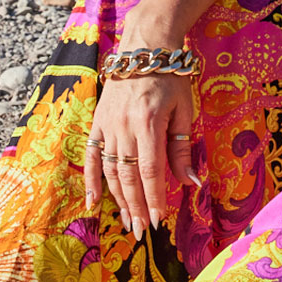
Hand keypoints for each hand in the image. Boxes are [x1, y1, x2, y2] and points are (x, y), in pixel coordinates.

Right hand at [84, 70, 199, 233]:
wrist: (144, 50)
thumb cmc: (170, 80)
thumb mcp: (184, 110)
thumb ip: (182, 148)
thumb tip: (190, 182)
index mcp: (148, 123)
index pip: (151, 170)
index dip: (154, 198)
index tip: (159, 219)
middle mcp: (124, 127)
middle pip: (128, 176)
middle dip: (136, 206)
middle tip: (143, 231)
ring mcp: (107, 126)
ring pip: (110, 170)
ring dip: (119, 199)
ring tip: (128, 221)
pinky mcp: (97, 123)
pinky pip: (91, 156)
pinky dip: (91, 180)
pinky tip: (93, 202)